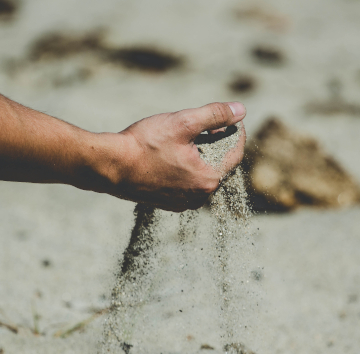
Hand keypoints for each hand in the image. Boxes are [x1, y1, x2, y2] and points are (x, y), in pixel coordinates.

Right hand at [96, 102, 245, 210]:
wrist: (110, 167)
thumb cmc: (145, 145)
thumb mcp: (183, 123)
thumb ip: (214, 116)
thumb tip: (241, 110)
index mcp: (208, 179)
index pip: (235, 154)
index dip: (236, 133)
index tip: (232, 119)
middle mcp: (199, 197)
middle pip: (219, 165)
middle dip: (218, 144)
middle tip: (209, 126)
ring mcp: (182, 203)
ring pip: (202, 175)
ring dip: (202, 156)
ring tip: (191, 139)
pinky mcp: (167, 203)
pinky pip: (187, 184)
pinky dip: (187, 168)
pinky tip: (175, 155)